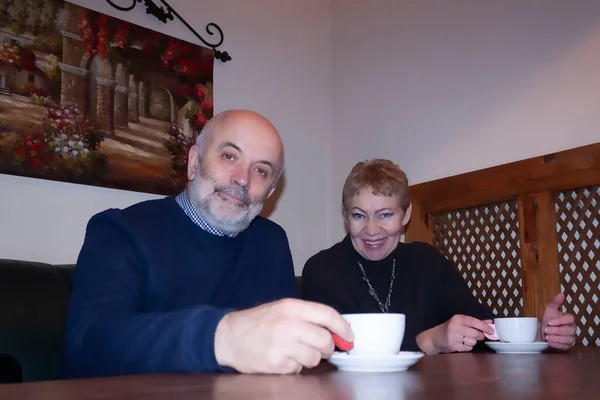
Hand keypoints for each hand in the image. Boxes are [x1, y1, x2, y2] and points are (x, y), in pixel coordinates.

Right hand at [214, 298, 352, 373]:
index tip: (349, 336)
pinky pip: (298, 369)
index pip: (327, 314)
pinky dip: (294, 367)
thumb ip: (307, 317)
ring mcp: (282, 345)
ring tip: (294, 352)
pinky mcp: (276, 363)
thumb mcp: (282, 309)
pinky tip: (282, 359)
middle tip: (320, 348)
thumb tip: (336, 330)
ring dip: (310, 359)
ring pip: (314, 358)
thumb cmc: (258, 323)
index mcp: (291, 307)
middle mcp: (288, 324)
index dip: (343, 327)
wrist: (228, 337)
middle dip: (327, 347)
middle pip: (324, 340)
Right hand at [418, 314, 493, 353]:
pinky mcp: (453, 346)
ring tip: (467, 339)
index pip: (474, 322)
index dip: (484, 327)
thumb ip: (476, 322)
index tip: (492, 331)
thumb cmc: (450, 328)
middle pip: (475, 334)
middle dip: (480, 336)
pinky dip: (468, 347)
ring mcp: (453, 337)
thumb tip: (490, 323)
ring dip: (473, 342)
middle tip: (480, 336)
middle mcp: (455, 326)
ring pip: (472, 342)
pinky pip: (468, 348)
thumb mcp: (461, 322)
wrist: (435, 338)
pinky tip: (462, 344)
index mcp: (458, 318)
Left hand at [541, 292, 576, 349]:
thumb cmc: (548, 320)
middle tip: (547, 330)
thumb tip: (561, 294)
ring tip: (547, 337)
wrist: (543, 332)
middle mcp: (572, 328)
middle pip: (569, 330)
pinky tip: (550, 343)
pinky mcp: (567, 345)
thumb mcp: (549, 310)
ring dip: (556, 338)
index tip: (549, 322)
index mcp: (569, 319)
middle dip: (556, 331)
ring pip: (568, 339)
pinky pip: (565, 347)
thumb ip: (555, 302)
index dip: (560, 321)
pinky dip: (557, 345)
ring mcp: (571, 337)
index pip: (570, 319)